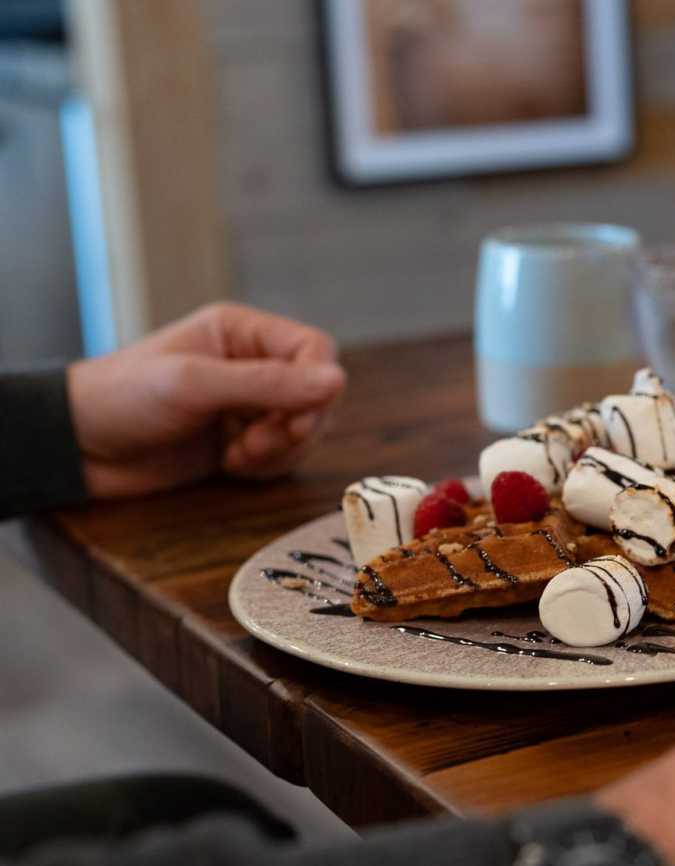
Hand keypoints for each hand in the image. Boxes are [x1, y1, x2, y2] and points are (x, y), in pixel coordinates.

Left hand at [68, 302, 345, 498]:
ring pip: (307, 429)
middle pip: (319, 394)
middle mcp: (254, 366)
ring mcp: (250, 406)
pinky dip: (268, 468)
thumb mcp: (195, 384)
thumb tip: (339, 381)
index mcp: (243, 333)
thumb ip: (268, 384)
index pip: (316, 350)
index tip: (294, 419)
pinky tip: (230, 466)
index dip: (317, 385)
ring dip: (282, 450)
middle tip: (256, 442)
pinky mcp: (244, 443)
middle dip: (297, 425)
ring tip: (237, 455)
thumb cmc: (125, 399)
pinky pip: (285, 457)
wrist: (79, 450)